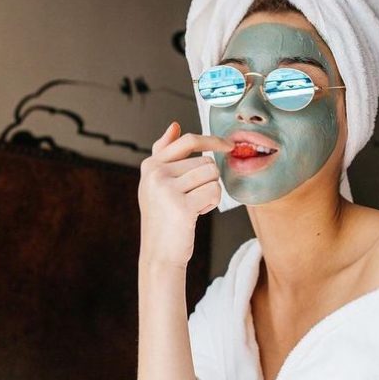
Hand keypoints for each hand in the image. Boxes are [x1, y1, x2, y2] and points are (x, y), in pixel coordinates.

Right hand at [138, 123, 233, 267]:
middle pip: (205, 161)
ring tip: (193, 206)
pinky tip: (196, 214)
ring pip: (212, 176)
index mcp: (150, 165)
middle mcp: (156, 174)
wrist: (159, 254)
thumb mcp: (157, 184)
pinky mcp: (182, 206)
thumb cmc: (163, 219)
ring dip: (210, 192)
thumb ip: (164, 154)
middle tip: (191, 199)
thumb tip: (175, 125)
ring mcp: (167, 189)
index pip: (187, 141)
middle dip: (207, 181)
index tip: (227, 145)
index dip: (211, 140)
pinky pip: (214, 192)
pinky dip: (211, 203)